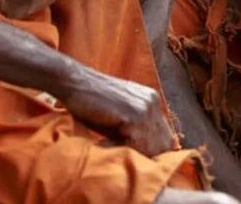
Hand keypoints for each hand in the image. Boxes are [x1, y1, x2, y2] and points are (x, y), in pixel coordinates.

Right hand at [60, 69, 175, 156]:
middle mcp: (153, 102)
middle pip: (163, 143)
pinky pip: (137, 143)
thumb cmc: (92, 102)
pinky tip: (105, 144)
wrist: (75, 82)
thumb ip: (134, 130)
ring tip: (112, 148)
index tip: (137, 159)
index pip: (166, 135)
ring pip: (151, 146)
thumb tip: (144, 156)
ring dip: (134, 154)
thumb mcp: (119, 116)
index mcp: (152, 100)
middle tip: (123, 156)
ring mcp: (145, 107)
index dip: (153, 151)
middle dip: (146, 155)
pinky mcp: (133, 114)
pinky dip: (122, 150)